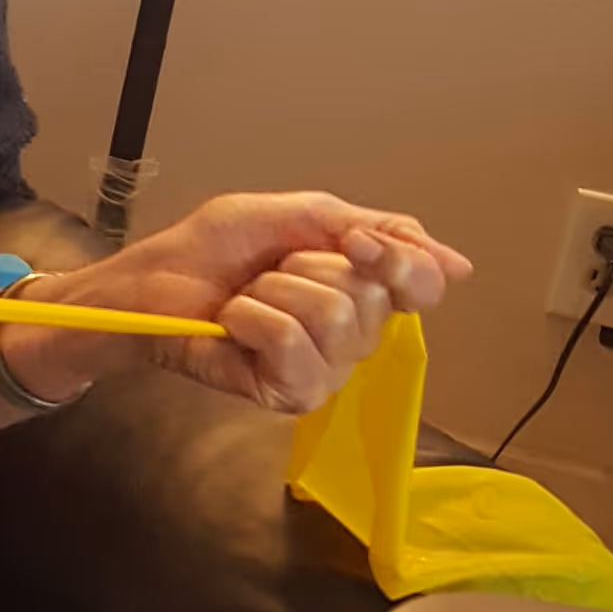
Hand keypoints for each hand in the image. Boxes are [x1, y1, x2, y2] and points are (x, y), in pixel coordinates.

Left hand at [41, 192, 472, 415]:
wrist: (153, 282)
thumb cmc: (215, 251)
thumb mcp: (298, 216)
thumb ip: (375, 230)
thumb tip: (459, 268)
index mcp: (365, 291)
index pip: (422, 284)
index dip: (397, 260)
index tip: (356, 243)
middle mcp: (355, 336)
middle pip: (372, 294)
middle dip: (310, 265)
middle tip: (271, 272)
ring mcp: (326, 371)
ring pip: (334, 316)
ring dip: (275, 290)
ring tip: (249, 298)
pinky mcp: (291, 395)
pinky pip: (290, 342)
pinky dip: (253, 317)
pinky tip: (235, 324)